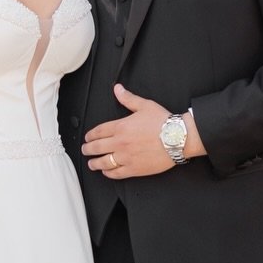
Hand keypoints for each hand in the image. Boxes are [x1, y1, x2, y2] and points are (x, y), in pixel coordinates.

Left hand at [83, 86, 203, 179]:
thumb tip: (118, 89)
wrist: (177, 138)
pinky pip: (116, 173)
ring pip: (104, 162)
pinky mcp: (134, 168)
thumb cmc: (163, 122)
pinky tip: (106, 172)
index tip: (87, 137)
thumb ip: (128, 98)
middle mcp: (120, 143)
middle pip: (96, 147)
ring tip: (92, 163)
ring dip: (94, 163)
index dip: (90, 135)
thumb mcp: (145, 105)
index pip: (98, 132)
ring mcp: (126, 157)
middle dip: (88, 149)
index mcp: (121, 127)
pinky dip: (108, 173)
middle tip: (85, 150)